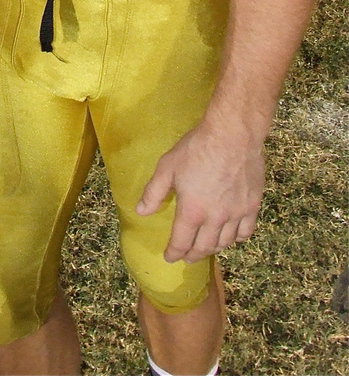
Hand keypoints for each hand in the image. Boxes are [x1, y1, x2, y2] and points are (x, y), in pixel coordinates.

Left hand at [136, 121, 263, 262]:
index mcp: (192, 211)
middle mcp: (215, 219)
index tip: (169, 257)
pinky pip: (245, 232)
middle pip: (204, 247)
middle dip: (192, 255)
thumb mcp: (167, 167)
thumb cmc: (196, 149)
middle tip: (186, 257)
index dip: (174, 253)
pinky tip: (231, 236)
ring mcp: (236, 214)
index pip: (181, 242)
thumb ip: (154, 192)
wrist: (232, 135)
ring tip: (206, 247)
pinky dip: (236, 238)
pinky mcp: (252, 206)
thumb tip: (141, 212)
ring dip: (213, 248)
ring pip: (225, 243)